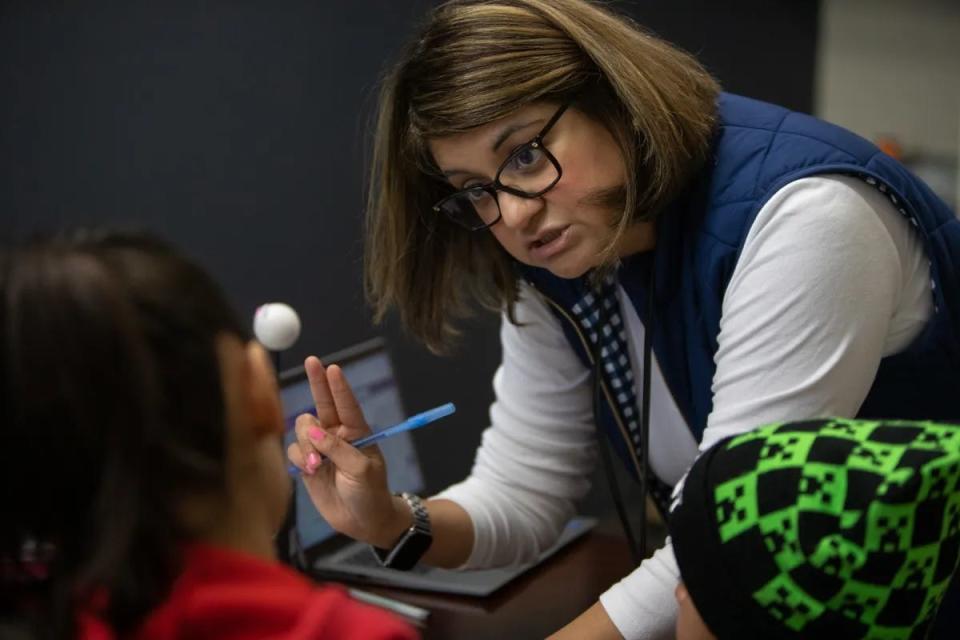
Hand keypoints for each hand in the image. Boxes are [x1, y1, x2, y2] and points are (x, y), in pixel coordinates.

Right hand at [286, 356, 409, 546]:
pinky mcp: (307, 464)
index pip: (346, 403)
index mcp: (357, 432)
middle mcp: (337, 434)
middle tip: (312, 361)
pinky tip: (310, 470)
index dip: (338, 385)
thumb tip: (313, 430)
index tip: (332, 367)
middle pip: (322, 403)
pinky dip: (299, 457)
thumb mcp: (361, 469)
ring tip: (317, 465)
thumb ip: (337, 448)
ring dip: (306, 442)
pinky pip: (294, 450)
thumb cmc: (370, 493)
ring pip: (302, 428)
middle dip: (317, 382)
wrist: (363, 522)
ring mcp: (320, 448)